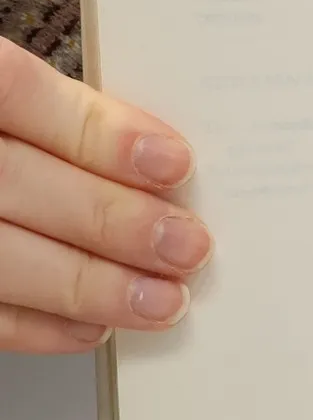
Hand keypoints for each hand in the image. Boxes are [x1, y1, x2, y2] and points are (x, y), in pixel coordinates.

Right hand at [0, 40, 208, 351]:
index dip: (97, 133)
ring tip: (161, 300)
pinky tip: (94, 324)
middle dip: (113, 220)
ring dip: (90, 286)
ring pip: (1, 256)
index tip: (174, 164)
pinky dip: (38, 325)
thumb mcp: (18, 107)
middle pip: (16, 182)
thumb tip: (163, 161)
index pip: (18, 94)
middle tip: (187, 246)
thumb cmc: (7, 138)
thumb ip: (68, 121)